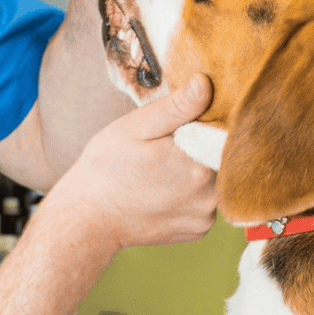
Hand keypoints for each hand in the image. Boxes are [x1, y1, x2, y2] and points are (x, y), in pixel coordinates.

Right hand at [51, 74, 217, 249]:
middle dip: (201, 147)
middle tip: (165, 149)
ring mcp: (205, 217)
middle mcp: (209, 195)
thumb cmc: (107, 168)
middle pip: (221, 158)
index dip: (208, 123)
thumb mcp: (137, 127)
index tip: (185, 123)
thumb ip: (177, 107)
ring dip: (198, 171)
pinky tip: (165, 190)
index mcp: (197, 164)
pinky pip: (206, 202)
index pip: (225, 133)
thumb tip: (206, 84)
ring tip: (162, 171)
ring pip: (215, 180)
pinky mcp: (199, 230)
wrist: (88, 218)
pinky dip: (192, 194)